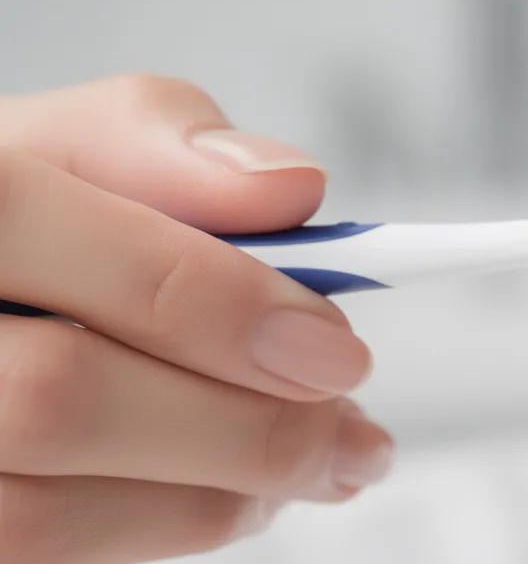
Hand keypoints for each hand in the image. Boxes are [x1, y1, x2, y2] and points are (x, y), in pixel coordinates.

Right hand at [0, 75, 391, 562]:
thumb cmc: (16, 209)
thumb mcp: (68, 143)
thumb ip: (167, 146)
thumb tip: (291, 189)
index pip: (52, 244)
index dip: (209, 302)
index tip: (332, 344)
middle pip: (56, 401)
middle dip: (242, 424)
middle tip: (354, 428)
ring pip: (46, 509)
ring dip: (220, 493)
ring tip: (323, 460)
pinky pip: (46, 548)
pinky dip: (170, 521)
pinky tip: (238, 487)